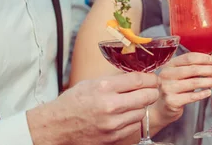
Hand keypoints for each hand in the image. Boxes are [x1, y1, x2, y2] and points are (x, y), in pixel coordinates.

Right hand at [28, 72, 159, 144]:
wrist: (57, 126)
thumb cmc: (73, 102)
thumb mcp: (91, 83)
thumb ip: (115, 79)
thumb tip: (138, 74)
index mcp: (104, 87)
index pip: (139, 80)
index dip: (151, 78)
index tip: (153, 79)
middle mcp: (110, 105)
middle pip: (147, 96)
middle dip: (152, 91)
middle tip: (151, 90)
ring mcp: (112, 123)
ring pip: (142, 112)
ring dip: (141, 107)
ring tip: (132, 104)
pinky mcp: (113, 137)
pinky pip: (134, 126)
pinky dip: (133, 120)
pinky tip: (125, 116)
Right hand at [151, 53, 211, 125]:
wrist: (160, 109)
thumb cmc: (173, 89)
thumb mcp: (182, 75)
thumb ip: (196, 65)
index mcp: (169, 65)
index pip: (188, 57)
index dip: (203, 58)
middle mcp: (166, 75)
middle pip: (193, 69)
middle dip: (209, 70)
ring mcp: (168, 88)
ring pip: (194, 83)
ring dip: (209, 82)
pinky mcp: (171, 101)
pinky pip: (191, 96)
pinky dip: (202, 94)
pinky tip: (208, 92)